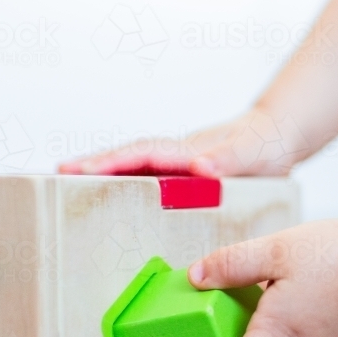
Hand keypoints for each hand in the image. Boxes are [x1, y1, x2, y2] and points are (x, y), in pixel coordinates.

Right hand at [58, 108, 310, 176]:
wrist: (280, 137)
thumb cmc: (266, 145)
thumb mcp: (253, 153)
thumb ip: (228, 159)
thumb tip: (198, 167)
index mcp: (187, 150)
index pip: (142, 155)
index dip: (112, 163)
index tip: (83, 171)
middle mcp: (176, 154)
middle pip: (128, 159)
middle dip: (94, 166)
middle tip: (57, 176)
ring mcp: (177, 164)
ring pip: (134, 168)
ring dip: (104, 175)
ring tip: (69, 185)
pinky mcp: (184, 176)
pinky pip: (148, 179)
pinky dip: (126, 184)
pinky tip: (112, 199)